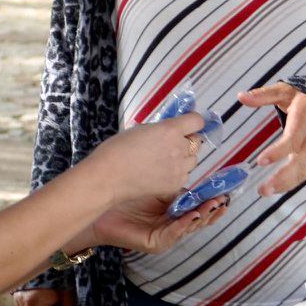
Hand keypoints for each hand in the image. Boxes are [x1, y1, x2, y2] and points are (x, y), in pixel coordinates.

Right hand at [84, 113, 205, 201]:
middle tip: (170, 145)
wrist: (107, 177)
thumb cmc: (117, 149)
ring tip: (164, 161)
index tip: (186, 124)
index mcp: (170, 130)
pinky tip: (160, 174)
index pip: (197, 121)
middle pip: (196, 142)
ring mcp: (179, 169)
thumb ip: (161, 129)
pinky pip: (184, 176)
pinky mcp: (175, 185)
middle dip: (187, 141)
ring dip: (183, 158)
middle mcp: (179, 148)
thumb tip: (170, 132)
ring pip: (192, 160)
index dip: (192, 121)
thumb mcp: (141, 129)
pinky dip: (177, 174)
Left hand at [86, 192, 229, 256]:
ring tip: (212, 206)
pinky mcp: (156, 243)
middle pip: (199, 220)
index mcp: (175, 212)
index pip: (198, 208)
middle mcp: (172, 225)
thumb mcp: (154, 185)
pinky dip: (183, 224)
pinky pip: (173, 233)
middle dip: (212, 210)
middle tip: (223, 200)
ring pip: (190, 227)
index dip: (212, 201)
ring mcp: (165, 236)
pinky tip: (191, 214)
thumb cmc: (124, 194)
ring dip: (202, 217)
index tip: (225, 192)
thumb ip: (173, 182)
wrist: (99, 207)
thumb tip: (190, 165)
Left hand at [240, 83, 305, 196]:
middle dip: (283, 176)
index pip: (293, 136)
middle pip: (301, 159)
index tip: (261, 161)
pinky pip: (305, 172)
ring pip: (304, 170)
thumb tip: (241, 97)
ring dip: (286, 184)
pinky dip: (291, 183)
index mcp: (305, 116)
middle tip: (263, 189)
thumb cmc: (301, 98)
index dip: (279, 151)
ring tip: (265, 192)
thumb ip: (263, 95)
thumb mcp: (284, 90)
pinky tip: (275, 189)